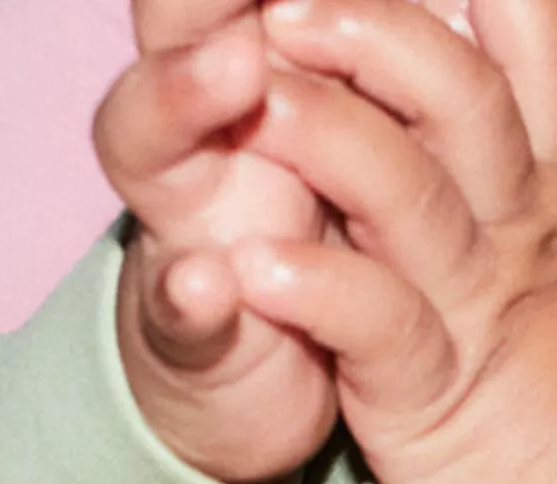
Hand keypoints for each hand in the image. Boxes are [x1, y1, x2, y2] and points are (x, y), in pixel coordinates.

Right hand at [96, 0, 339, 483]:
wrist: (268, 373)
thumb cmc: (338, 214)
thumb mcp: (385, 109)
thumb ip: (406, 46)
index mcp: (262, 47)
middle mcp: (207, 112)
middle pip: (180, 10)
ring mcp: (186, 210)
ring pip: (151, 132)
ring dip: (187, 91)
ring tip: (237, 68)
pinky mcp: (188, 321)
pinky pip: (177, 302)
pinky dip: (188, 293)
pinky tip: (206, 284)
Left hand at [228, 0, 556, 483]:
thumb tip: (545, 148)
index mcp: (551, 203)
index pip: (528, 61)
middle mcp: (514, 236)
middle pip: (456, 94)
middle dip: (372, 31)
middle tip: (289, 7)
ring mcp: (474, 313)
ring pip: (403, 191)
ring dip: (327, 135)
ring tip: (258, 97)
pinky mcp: (433, 400)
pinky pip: (374, 325)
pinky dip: (316, 290)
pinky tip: (254, 268)